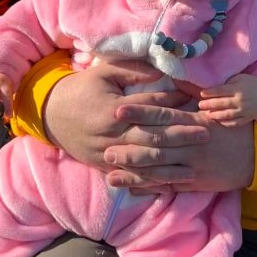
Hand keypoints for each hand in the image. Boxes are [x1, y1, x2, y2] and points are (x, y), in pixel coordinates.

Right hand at [41, 60, 203, 170]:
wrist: (50, 114)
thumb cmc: (80, 88)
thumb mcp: (103, 72)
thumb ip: (131, 71)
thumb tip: (159, 73)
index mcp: (113, 110)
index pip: (150, 107)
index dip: (174, 105)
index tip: (194, 102)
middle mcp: (113, 135)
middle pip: (153, 137)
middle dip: (181, 137)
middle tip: (206, 134)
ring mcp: (108, 154)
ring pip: (145, 163)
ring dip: (171, 166)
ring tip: (195, 167)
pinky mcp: (104, 167)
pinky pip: (131, 178)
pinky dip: (151, 183)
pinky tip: (169, 185)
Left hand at [104, 99, 254, 192]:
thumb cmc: (233, 125)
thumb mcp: (215, 107)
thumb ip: (192, 96)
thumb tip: (172, 77)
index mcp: (194, 122)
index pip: (162, 115)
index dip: (140, 112)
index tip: (119, 109)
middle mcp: (191, 145)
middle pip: (156, 146)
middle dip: (130, 148)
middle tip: (106, 149)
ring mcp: (193, 166)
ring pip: (159, 171)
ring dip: (134, 173)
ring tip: (110, 175)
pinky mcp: (195, 183)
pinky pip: (169, 186)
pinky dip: (150, 188)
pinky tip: (132, 189)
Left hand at [198, 73, 256, 126]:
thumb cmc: (251, 83)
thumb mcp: (240, 78)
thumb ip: (228, 83)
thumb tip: (212, 88)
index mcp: (239, 88)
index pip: (221, 91)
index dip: (210, 93)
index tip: (201, 94)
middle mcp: (242, 101)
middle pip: (223, 104)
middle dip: (210, 105)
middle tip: (199, 105)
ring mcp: (245, 111)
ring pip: (228, 115)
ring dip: (216, 115)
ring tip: (207, 114)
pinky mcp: (248, 118)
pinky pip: (235, 123)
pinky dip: (226, 123)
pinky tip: (218, 121)